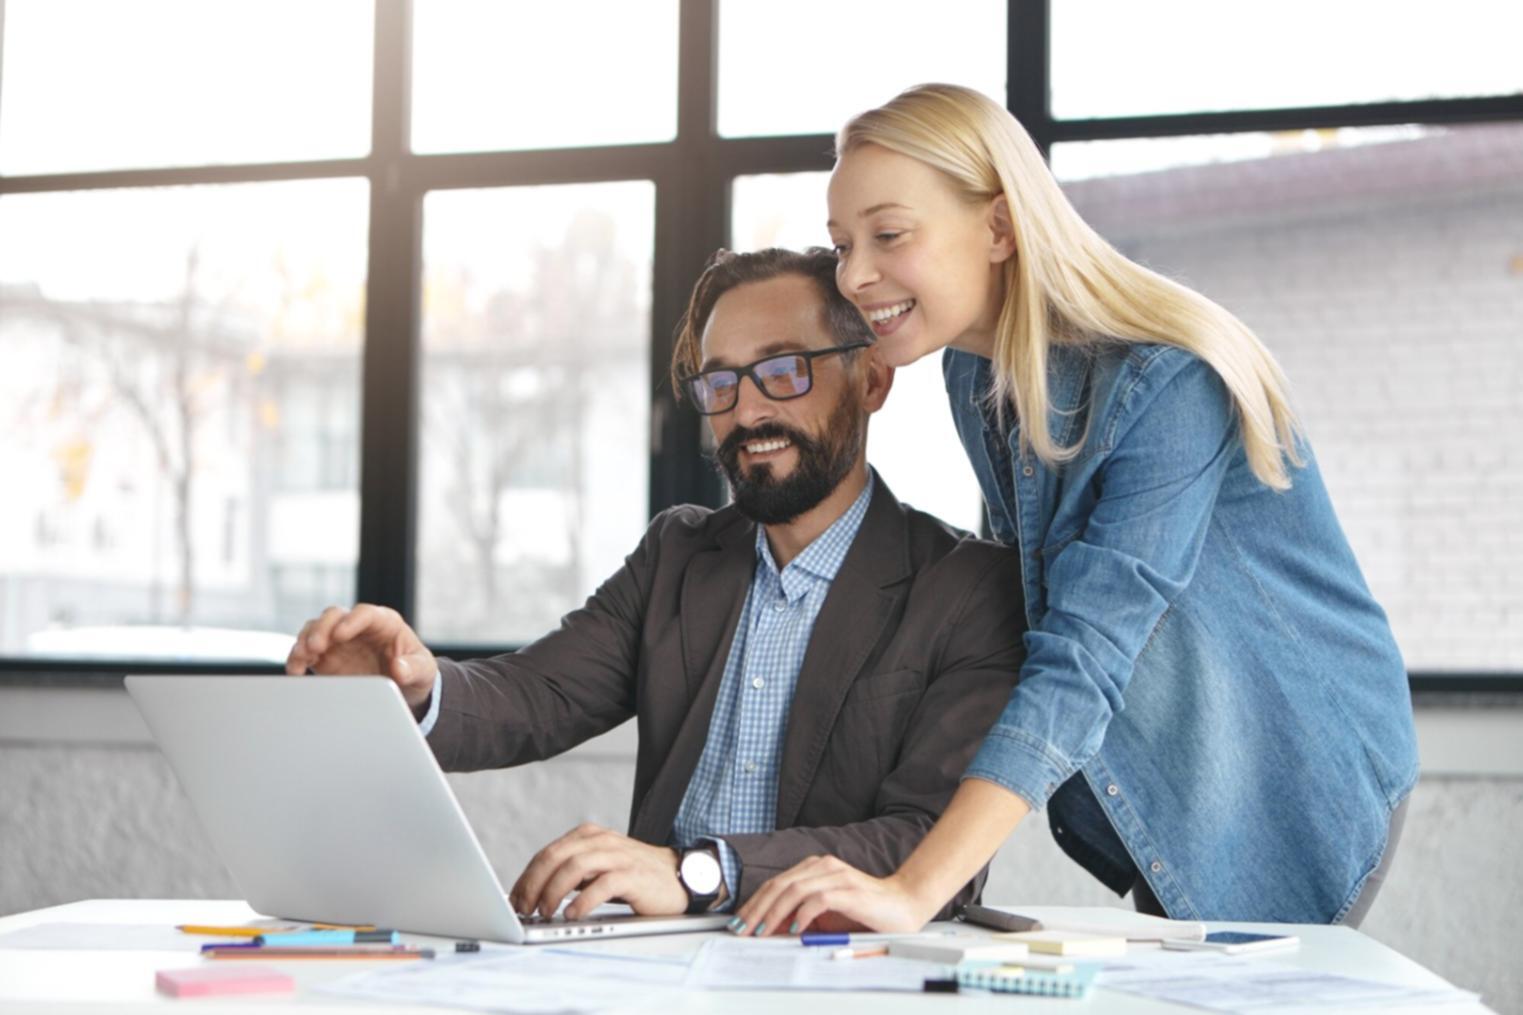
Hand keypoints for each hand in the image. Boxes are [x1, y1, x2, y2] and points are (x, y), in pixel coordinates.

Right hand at [284, 604, 437, 708]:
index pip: (366, 613)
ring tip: (302, 657)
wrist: (404, 688)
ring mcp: (338, 641)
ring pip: (314, 629)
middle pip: (334, 615)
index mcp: (384, 623)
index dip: (352, 621)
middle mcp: (358, 628)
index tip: (341, 634)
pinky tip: (295, 672)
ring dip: (305, 640)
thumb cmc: (415, 671)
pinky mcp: (325, 658)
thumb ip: (413, 668)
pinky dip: (297, 659)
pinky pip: (305, 652)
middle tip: (316, 646)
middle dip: (322, 628)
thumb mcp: (424, 671)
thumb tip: (399, 668)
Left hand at [510, 823, 686, 919]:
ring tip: (544, 912)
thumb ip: (572, 874)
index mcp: (588, 836)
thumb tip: (534, 895)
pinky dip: (583, 901)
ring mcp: (617, 855)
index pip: (547, 853)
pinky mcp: (633, 874)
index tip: (514, 900)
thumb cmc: (634, 876)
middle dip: (533, 884)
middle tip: (523, 908)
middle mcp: (600, 841)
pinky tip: (572, 914)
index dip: (526, 877)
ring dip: (553, 892)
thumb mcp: (598, 868)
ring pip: (574, 867)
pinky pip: (602, 884)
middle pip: (555, 857)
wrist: (678, 877)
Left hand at [733, 856, 937, 936]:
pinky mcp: (850, 890)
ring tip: (761, 932)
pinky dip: (803, 914)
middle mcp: (823, 867)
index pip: (775, 884)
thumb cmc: (865, 912)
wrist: (904, 905)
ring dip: (773, 913)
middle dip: (756, 910)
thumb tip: (769, 930)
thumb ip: (799, 917)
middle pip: (779, 885)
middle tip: (742, 930)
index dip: (754, 904)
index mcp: (815, 868)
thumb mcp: (825, 916)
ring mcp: (837, 876)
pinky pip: (818, 899)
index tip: (739, 923)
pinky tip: (795, 929)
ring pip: (794, 890)